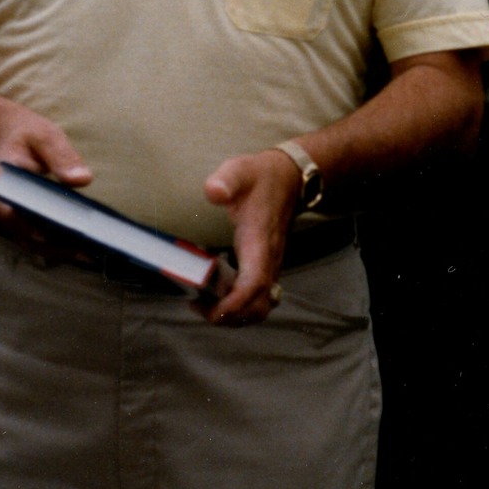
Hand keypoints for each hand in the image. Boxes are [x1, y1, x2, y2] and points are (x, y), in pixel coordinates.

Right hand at [0, 101, 92, 259]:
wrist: (11, 136)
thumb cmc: (28, 135)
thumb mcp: (44, 135)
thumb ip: (61, 155)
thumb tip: (82, 180)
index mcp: (2, 185)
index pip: (8, 212)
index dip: (28, 226)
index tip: (54, 234)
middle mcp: (4, 208)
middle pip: (27, 236)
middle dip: (58, 246)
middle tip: (91, 249)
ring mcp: (14, 219)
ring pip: (37, 244)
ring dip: (64, 251)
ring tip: (97, 252)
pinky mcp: (27, 222)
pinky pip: (44, 241)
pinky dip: (64, 246)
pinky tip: (90, 247)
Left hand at [198, 147, 300, 325]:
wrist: (290, 179)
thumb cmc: (261, 178)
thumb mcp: (240, 170)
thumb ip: (226, 180)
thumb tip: (213, 192)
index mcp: (260, 243)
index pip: (254, 285)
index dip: (234, 304)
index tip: (208, 308)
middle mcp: (268, 261)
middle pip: (258, 307)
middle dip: (229, 317)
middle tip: (198, 307)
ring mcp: (269, 266)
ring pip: (259, 307)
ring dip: (234, 316)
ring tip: (205, 305)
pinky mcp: (266, 267)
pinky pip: (257, 298)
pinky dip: (238, 307)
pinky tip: (216, 294)